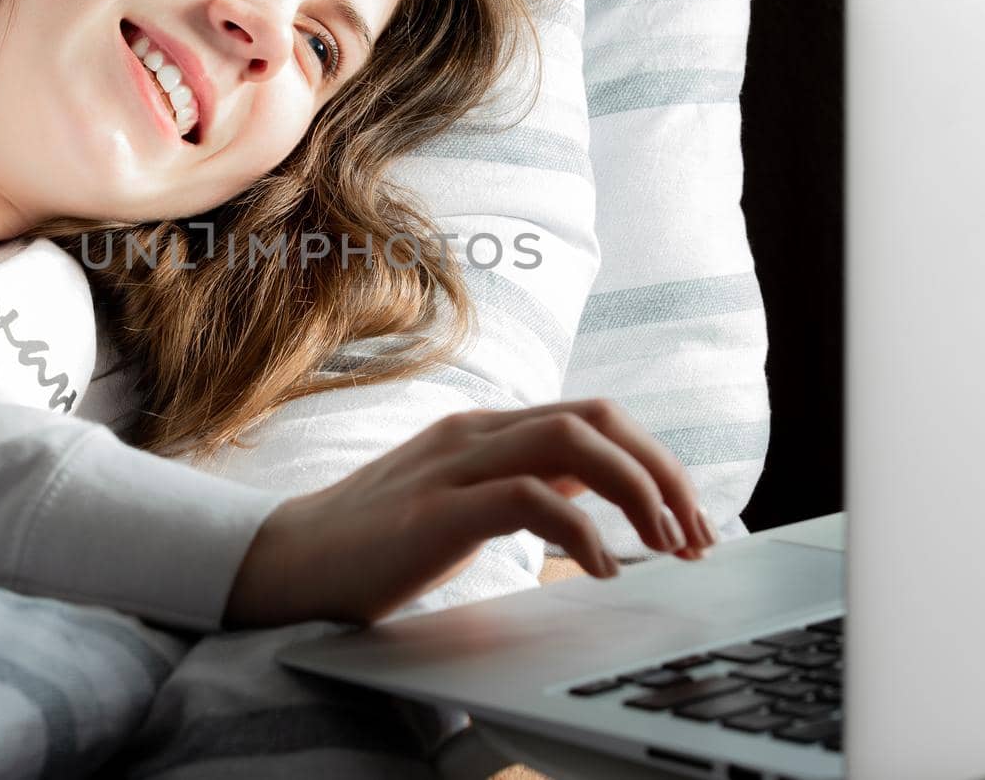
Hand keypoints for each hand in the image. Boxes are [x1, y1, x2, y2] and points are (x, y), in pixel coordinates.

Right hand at [222, 399, 717, 628]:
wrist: (285, 562)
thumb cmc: (373, 542)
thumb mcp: (460, 501)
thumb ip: (521, 484)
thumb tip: (595, 494)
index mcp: (485, 430)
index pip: (593, 417)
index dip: (654, 460)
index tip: (689, 517)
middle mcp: (475, 432)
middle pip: (597, 417)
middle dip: (663, 471)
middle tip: (699, 533)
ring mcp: (453, 464)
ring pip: (572, 441)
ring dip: (637, 490)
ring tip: (666, 546)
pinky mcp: (436, 510)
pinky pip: (528, 499)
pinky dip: (582, 529)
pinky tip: (604, 568)